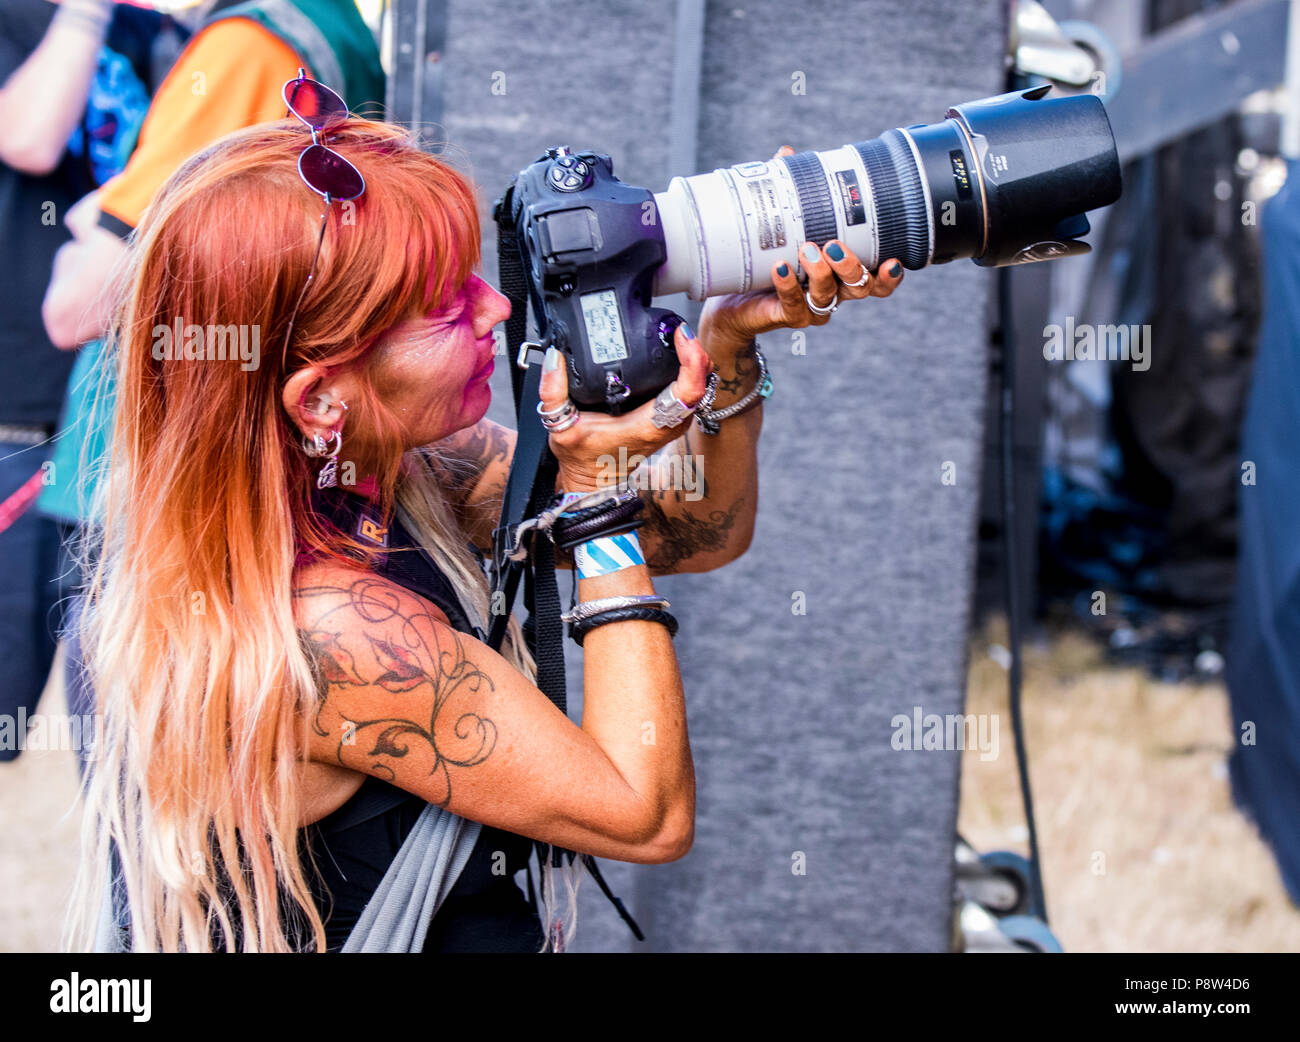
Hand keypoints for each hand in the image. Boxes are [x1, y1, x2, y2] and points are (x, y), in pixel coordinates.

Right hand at [537, 325, 713, 492]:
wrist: (593, 480)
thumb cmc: (582, 458)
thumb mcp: (559, 426)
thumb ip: (553, 392)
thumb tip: (556, 358)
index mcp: (647, 426)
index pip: (687, 392)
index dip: (692, 361)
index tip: (681, 336)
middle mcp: (666, 426)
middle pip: (700, 385)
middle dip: (696, 353)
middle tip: (680, 330)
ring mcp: (672, 425)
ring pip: (700, 388)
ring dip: (695, 361)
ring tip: (679, 337)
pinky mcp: (671, 421)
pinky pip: (691, 393)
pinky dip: (690, 371)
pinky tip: (677, 355)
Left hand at [697, 145, 905, 358]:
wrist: (734, 302)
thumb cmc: (764, 265)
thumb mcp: (779, 226)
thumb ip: (790, 194)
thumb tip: (788, 154)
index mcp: (839, 273)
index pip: (875, 279)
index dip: (889, 275)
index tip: (891, 260)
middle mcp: (832, 293)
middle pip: (860, 288)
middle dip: (852, 266)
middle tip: (833, 246)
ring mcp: (811, 308)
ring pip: (829, 297)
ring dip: (821, 274)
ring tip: (806, 250)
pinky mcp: (787, 317)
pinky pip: (793, 305)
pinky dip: (788, 286)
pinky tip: (780, 268)